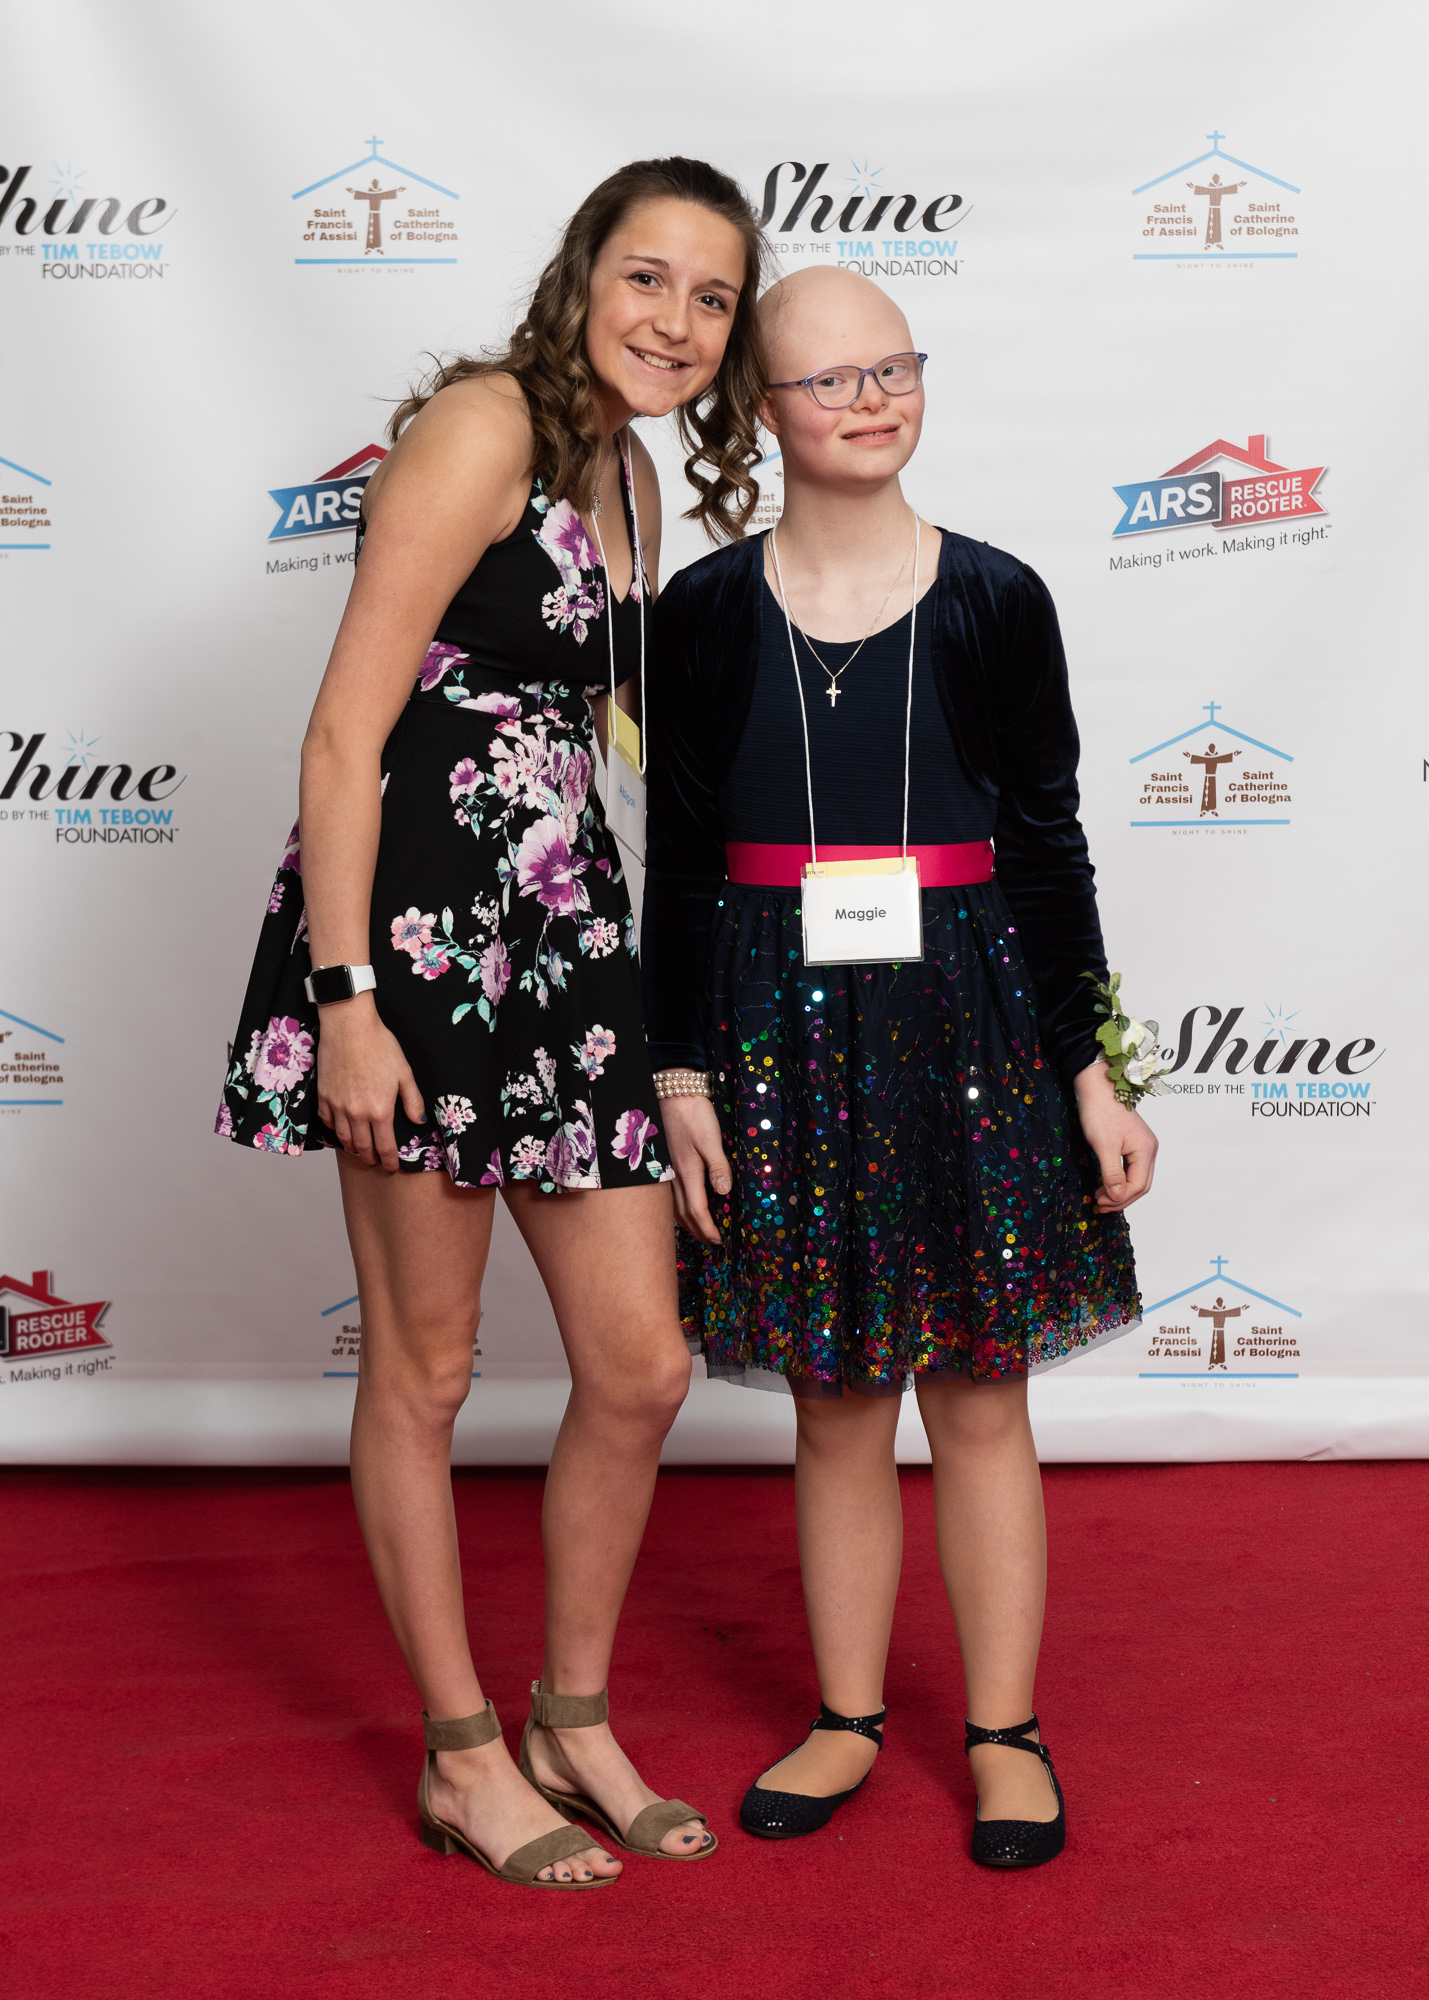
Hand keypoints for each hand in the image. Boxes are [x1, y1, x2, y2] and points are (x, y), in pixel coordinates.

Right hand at [314, 994, 425, 1172]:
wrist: (349, 1027)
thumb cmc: (379, 1046)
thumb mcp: (404, 1073)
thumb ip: (412, 1101)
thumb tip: (418, 1121)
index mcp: (380, 1111)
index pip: (385, 1147)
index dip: (389, 1161)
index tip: (392, 1168)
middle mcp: (356, 1114)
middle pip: (362, 1147)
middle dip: (370, 1158)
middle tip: (375, 1162)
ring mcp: (337, 1106)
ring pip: (343, 1138)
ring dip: (353, 1147)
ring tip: (359, 1150)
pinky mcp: (323, 1096)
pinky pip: (327, 1121)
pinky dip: (334, 1129)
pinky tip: (340, 1128)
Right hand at [660, 1095, 730, 1244]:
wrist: (671, 1091)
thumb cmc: (693, 1114)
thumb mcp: (710, 1139)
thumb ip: (718, 1166)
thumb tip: (724, 1193)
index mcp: (687, 1173)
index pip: (697, 1211)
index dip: (708, 1228)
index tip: (718, 1241)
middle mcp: (673, 1176)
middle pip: (684, 1214)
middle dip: (698, 1230)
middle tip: (711, 1241)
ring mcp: (665, 1170)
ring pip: (674, 1206)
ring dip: (687, 1221)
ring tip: (699, 1229)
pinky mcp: (664, 1162)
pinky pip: (670, 1194)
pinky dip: (678, 1207)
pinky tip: (683, 1205)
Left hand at [1072, 1060, 1157, 1212]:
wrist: (1097, 1087)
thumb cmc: (1100, 1112)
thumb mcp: (1104, 1146)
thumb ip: (1112, 1173)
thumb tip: (1116, 1196)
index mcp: (1146, 1150)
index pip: (1138, 1185)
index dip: (1120, 1198)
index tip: (1100, 1202)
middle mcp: (1149, 1149)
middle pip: (1141, 1184)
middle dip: (1121, 1198)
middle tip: (1100, 1204)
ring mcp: (1142, 1146)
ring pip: (1137, 1177)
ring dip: (1120, 1190)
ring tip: (1101, 1198)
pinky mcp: (1132, 1143)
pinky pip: (1131, 1168)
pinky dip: (1120, 1179)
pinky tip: (1107, 1184)